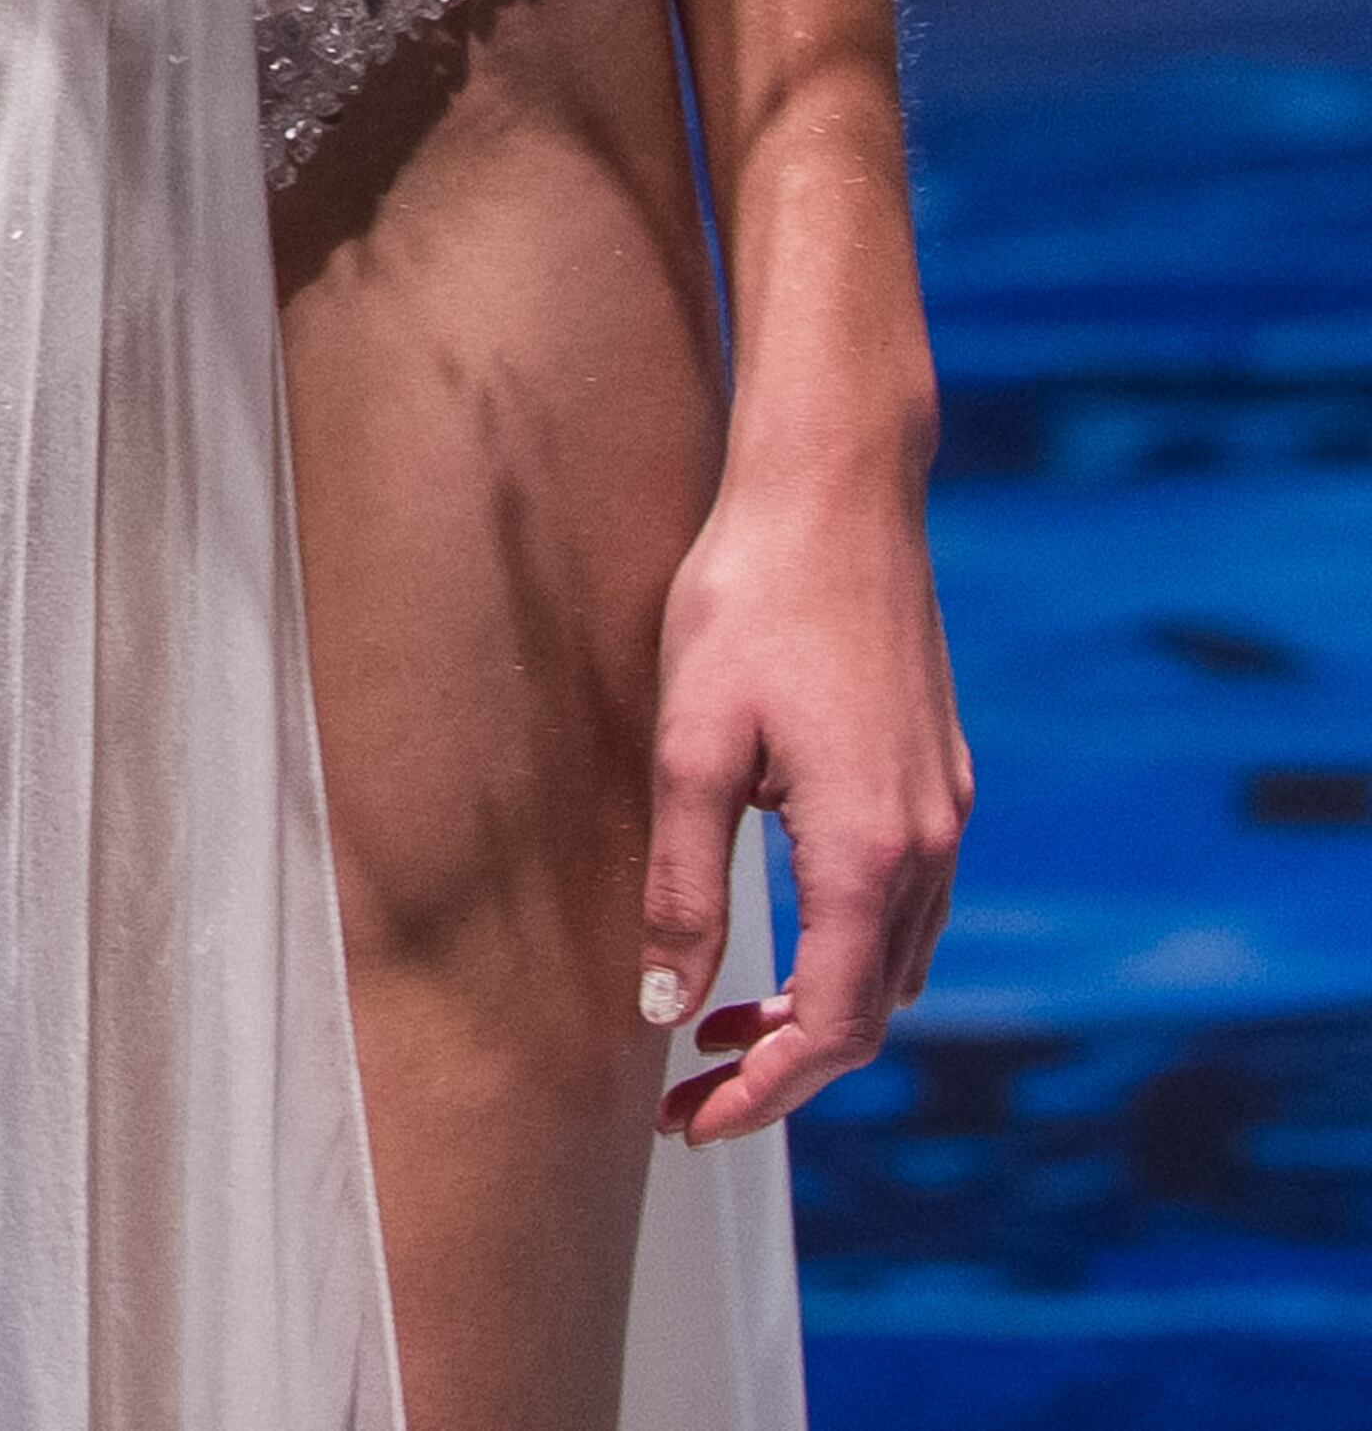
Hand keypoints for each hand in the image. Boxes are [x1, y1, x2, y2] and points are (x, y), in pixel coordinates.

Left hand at [641, 446, 970, 1142]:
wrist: (834, 485)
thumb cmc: (749, 597)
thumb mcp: (690, 746)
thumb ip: (681, 888)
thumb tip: (665, 1009)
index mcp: (870, 853)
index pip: (829, 1029)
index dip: (760, 1093)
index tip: (686, 1121)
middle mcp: (927, 844)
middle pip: (868, 1011)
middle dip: (782, 1067)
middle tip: (688, 1090)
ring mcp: (942, 807)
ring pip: (893, 961)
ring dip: (818, 1011)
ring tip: (725, 1024)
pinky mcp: (935, 770)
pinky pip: (905, 902)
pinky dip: (847, 949)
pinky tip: (784, 933)